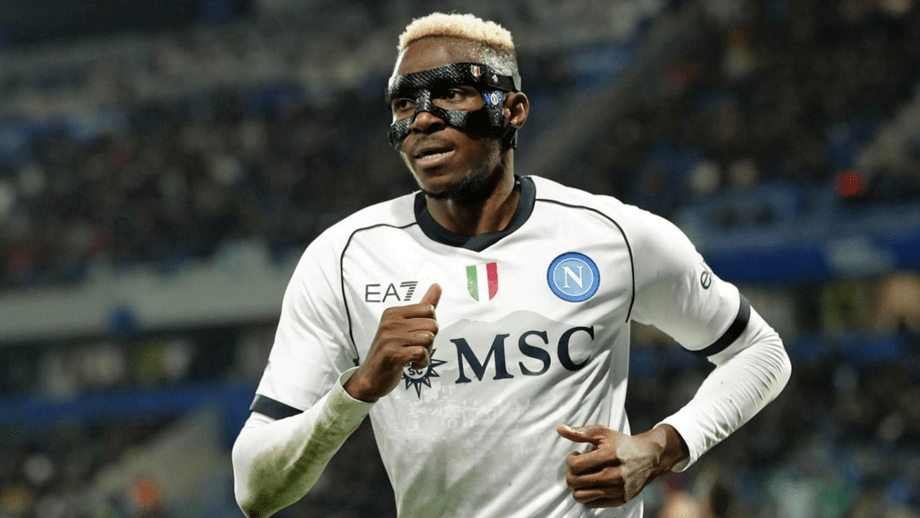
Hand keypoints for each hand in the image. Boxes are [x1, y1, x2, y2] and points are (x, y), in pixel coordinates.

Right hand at [345, 283, 441, 401]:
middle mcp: (390, 322)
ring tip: (411, 356)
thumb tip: (438, 285)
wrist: (370, 378)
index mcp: (392, 312)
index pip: (429, 310)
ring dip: (425, 353)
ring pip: (429, 339)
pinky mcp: (393, 354)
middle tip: (413, 349)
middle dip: (429, 341)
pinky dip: (422, 363)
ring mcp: (390, 338)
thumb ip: (423, 306)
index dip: (430, 326)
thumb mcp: (404, 326)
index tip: (416, 335)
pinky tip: (410, 365)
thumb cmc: (391, 350)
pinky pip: (422, 353)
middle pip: (433, 325)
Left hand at [556, 424, 686, 507]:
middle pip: (574, 482)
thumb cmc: (622, 444)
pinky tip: (593, 483)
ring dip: (577, 486)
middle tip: (579, 466)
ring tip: (585, 475)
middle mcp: (614, 475)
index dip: (570, 459)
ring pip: (580, 497)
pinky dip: (587, 494)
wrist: (649, 458)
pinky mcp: (619, 500)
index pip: (575, 466)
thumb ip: (580, 432)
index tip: (577, 454)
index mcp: (609, 456)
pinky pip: (590, 504)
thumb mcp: (602, 432)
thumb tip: (559, 428)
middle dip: (570, 473)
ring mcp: (617, 490)